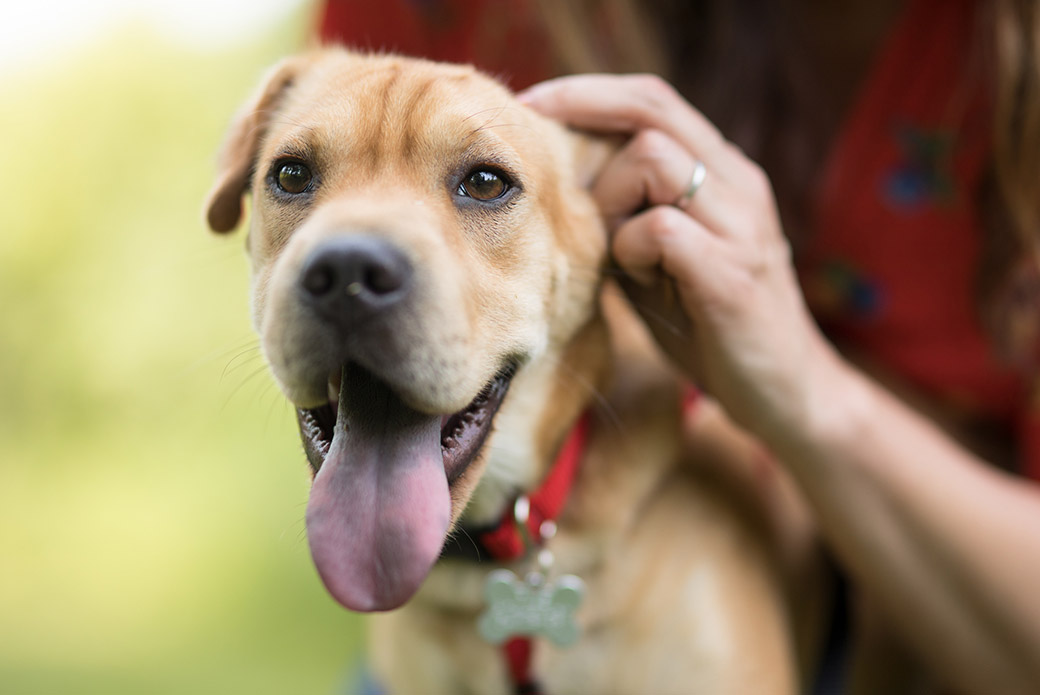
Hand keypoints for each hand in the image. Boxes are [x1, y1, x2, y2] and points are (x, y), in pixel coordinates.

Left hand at [521, 74, 843, 442]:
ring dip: (611, 201)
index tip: (534, 104)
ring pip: (652, 157)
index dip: (589, 92)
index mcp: (724, 175)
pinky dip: (630, 251)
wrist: (783, 394)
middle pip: (653, 108)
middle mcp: (740, 185)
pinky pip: (659, 228)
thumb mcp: (660, 262)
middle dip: (583, 113)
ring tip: (618, 252)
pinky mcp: (733, 274)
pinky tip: (641, 282)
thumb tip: (558, 186)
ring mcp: (742, 226)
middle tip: (545, 158)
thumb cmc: (711, 327)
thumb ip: (625, 219)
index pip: (654, 100)